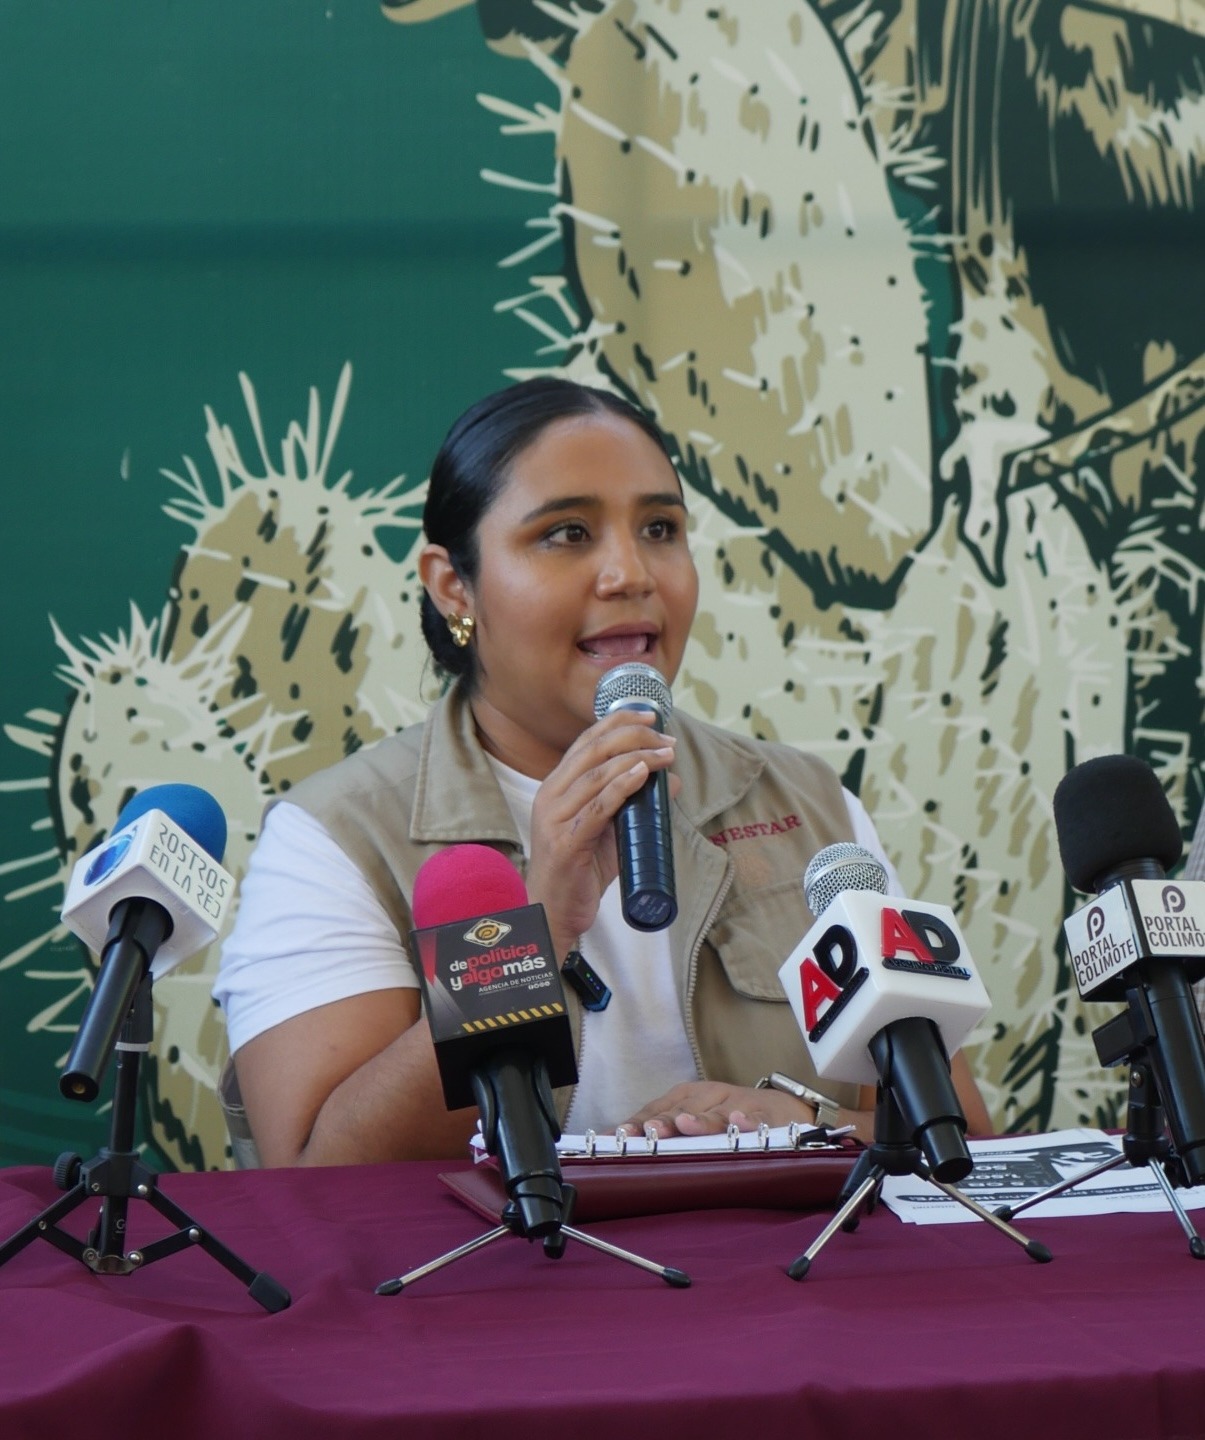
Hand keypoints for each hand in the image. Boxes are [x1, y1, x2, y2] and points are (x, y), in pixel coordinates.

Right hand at [525, 709, 677, 953]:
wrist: (554, 912)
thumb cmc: (580, 870)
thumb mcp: (611, 831)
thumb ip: (635, 805)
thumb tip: (671, 781)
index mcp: (557, 785)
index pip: (587, 741)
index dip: (619, 722)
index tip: (652, 717)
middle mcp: (551, 794)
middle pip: (593, 750)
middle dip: (635, 737)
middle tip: (667, 741)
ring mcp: (555, 818)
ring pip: (597, 774)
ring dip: (637, 759)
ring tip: (665, 756)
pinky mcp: (565, 842)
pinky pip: (597, 807)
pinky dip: (622, 787)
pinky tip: (643, 775)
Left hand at [620, 1081, 816, 1139]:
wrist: (784, 1110)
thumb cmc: (731, 1117)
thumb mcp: (696, 1120)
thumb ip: (664, 1134)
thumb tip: (621, 1146)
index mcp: (688, 1097)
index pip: (658, 1109)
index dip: (639, 1123)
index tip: (619, 1137)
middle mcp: (710, 1097)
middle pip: (684, 1109)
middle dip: (664, 1122)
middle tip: (648, 1133)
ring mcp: (738, 1104)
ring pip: (718, 1114)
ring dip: (701, 1120)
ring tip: (685, 1125)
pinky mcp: (767, 1115)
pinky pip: (758, 1119)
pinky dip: (749, 1121)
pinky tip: (739, 1123)